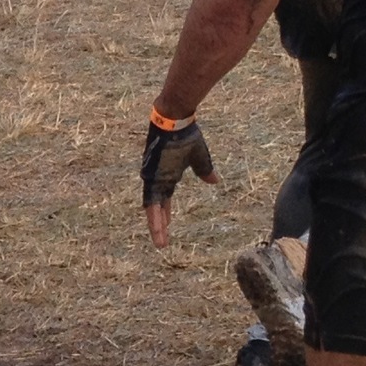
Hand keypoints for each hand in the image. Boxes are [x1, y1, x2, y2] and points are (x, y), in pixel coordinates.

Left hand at [142, 112, 217, 247]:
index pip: (163, 200)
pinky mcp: (152, 175)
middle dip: (159, 226)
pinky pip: (151, 199)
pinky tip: (156, 226)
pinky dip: (154, 213)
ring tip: (161, 243)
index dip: (164, 213)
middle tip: (162, 244)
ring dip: (156, 225)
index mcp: (167, 176)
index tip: (167, 226)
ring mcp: (153, 178)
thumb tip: (214, 181)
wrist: (176, 121)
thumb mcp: (199, 157)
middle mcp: (157, 179)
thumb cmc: (186, 135)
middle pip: (155, 207)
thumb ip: (204, 171)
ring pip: (152, 207)